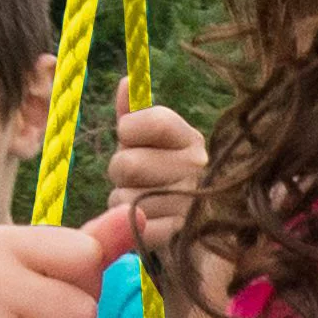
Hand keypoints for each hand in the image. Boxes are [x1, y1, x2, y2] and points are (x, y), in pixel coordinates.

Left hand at [105, 78, 206, 255]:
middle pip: (127, 163)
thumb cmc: (160, 176)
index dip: (129, 129)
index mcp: (190, 139)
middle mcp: (197, 168)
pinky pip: (132, 225)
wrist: (190, 227)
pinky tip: (145, 222)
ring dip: (122, 200)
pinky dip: (130, 225)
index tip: (129, 137)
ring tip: (141, 201)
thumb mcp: (148, 142)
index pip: (151, 121)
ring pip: (123, 198)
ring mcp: (190, 204)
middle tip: (134, 178)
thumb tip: (126, 82)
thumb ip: (134, 115)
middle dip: (120, 172)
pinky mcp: (178, 235)